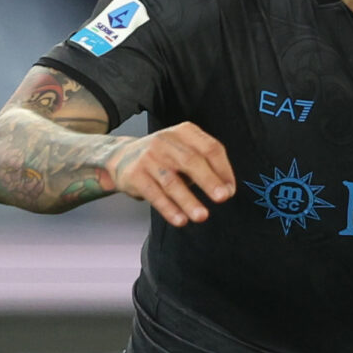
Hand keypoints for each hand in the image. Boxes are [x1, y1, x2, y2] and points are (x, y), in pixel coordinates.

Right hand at [102, 122, 235, 225]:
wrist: (122, 156)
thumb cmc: (163, 157)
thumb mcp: (185, 151)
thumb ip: (206, 166)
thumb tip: (227, 190)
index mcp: (185, 132)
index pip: (210, 148)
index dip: (223, 170)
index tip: (230, 190)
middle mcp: (165, 141)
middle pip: (191, 161)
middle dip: (209, 181)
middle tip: (222, 198)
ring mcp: (148, 157)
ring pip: (172, 181)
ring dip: (188, 200)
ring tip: (202, 216)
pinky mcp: (135, 174)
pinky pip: (154, 194)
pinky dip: (168, 209)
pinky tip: (180, 220)